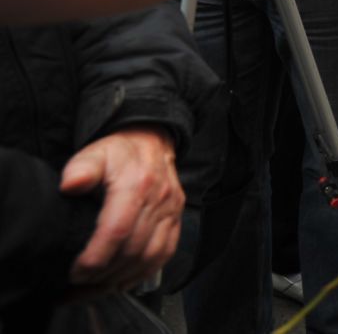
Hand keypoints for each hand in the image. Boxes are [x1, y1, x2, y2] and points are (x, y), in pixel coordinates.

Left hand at [60, 126, 183, 290]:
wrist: (151, 140)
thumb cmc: (120, 152)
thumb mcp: (94, 153)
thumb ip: (80, 168)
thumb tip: (70, 185)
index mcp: (137, 184)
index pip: (117, 230)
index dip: (95, 258)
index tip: (74, 271)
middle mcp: (159, 199)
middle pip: (133, 250)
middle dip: (103, 274)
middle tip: (78, 285)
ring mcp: (171, 210)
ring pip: (150, 257)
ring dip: (122, 278)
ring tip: (95, 287)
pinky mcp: (176, 219)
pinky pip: (165, 253)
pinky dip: (143, 272)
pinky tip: (122, 281)